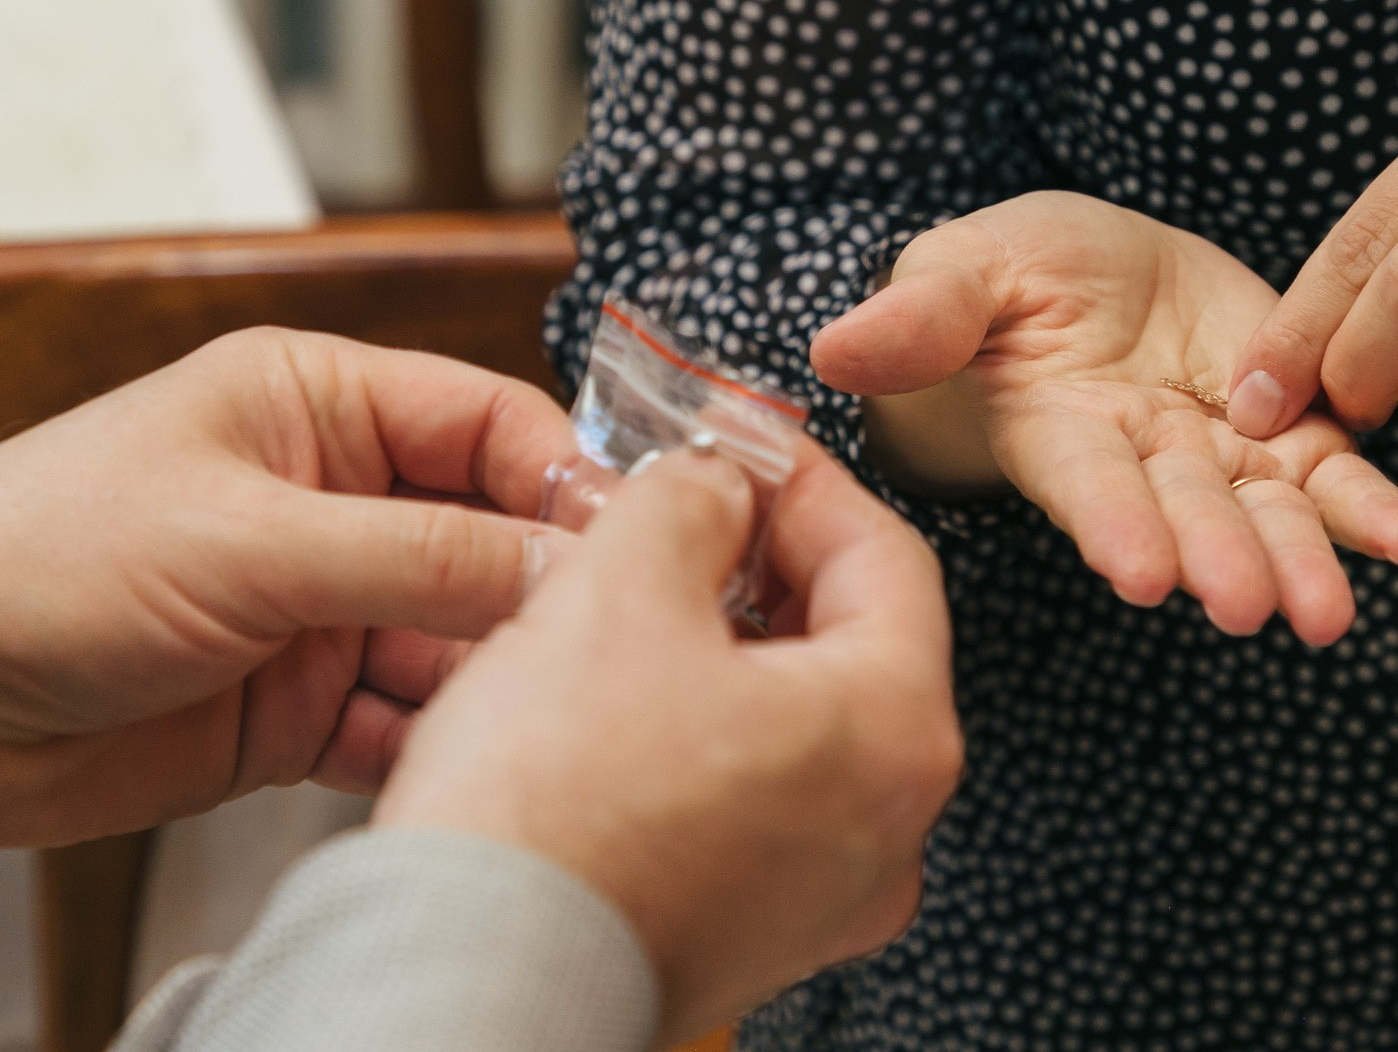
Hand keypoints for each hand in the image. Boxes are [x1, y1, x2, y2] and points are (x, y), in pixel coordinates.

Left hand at [0, 329, 572, 845]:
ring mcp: (324, 605)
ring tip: (527, 720)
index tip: (631, 542)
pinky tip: (453, 769)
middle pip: (491, 538)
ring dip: (490, 682)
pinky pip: (403, 722)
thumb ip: (417, 555)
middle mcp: (338, 500)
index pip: (491, 423)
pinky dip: (430, 747)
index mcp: (322, 406)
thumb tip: (565, 562)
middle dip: (538, 593)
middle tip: (596, 647)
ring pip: (460, 640)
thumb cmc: (41, 561)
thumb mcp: (248, 540)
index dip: (565, 480)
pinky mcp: (303, 703)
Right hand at [374, 442, 960, 1046]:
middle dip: (762, 560)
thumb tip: (713, 484)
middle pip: (850, 641)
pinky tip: (624, 701)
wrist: (471, 984)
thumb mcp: (620, 587)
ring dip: (727, 644)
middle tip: (687, 506)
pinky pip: (756, 799)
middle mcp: (889, 825)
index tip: (743, 442)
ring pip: (798, 722)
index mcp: (896, 729)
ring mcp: (829, 893)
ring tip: (637, 595)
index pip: (885, 553)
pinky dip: (706, 731)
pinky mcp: (758, 935)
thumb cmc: (552, 811)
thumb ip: (691, 500)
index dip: (803, 479)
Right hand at [810, 191, 1397, 645]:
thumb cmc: (1007, 276)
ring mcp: (1214, 450)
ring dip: (1299, 559)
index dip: (1113, 522)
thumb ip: (922, 314)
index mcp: (1059, 429)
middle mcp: (1140, 459)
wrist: (1092, 273)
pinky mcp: (1280, 427)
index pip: (1087, 482)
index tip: (1141, 570)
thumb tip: (834, 350)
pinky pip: (1328, 471)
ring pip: (1262, 510)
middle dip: (1219, 558)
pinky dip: (1364, 506)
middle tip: (1252, 608)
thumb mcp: (963, 272)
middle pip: (1185, 513)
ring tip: (1329, 613)